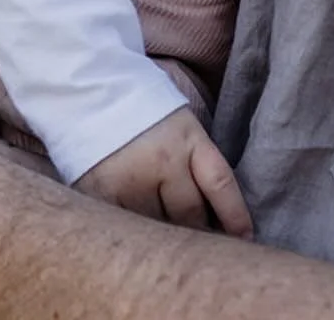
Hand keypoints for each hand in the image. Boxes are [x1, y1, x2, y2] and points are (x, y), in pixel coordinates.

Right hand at [73, 108, 252, 238]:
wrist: (87, 88)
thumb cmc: (140, 108)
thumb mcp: (178, 122)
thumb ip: (195, 160)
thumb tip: (214, 212)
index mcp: (186, 137)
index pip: (221, 183)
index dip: (235, 216)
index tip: (245, 239)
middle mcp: (162, 160)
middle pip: (191, 215)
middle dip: (199, 231)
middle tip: (203, 246)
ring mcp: (130, 180)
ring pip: (159, 229)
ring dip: (164, 235)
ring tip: (165, 242)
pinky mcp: (102, 195)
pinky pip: (127, 229)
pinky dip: (134, 235)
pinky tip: (134, 236)